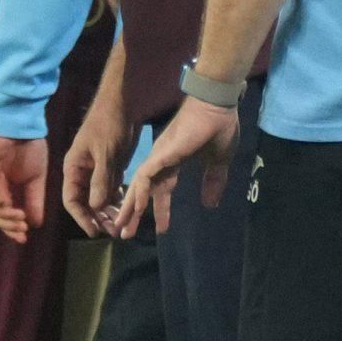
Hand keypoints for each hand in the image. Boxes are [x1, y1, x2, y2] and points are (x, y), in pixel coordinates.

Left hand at [0, 134, 47, 244]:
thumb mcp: (36, 180)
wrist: (25, 124)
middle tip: (22, 231)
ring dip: (2, 215)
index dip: (12, 228)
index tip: (24, 238)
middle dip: (7, 225)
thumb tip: (35, 224)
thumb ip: (34, 200)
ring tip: (19, 218)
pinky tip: (6, 204)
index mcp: (4, 189)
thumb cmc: (30, 148)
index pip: (4, 215)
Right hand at [63, 91, 132, 238]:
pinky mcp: (110, 168)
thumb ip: (100, 180)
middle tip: (113, 232)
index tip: (94, 231)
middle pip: (85, 202)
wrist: (122, 105)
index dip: (81, 217)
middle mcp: (82, 172)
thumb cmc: (108, 126)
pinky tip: (127, 209)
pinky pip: (111, 189)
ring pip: (99, 198)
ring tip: (121, 224)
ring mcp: (97, 171)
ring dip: (108, 211)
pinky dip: (117, 200)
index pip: (71, 199)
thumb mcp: (105, 153)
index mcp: (73, 168)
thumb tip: (95, 206)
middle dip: (97, 217)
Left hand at [114, 95, 238, 239]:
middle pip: (144, 193)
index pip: (163, 191)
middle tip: (125, 234)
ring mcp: (159, 157)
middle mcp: (161, 161)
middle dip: (134, 214)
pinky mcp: (161, 153)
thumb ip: (213, 182)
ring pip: (138, 187)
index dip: (160, 210)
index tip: (161, 229)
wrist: (217, 106)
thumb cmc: (219, 128)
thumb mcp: (218, 162)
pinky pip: (145, 176)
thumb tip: (210, 204)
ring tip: (122, 228)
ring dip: (130, 208)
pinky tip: (134, 207)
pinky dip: (138, 192)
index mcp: (175, 162)